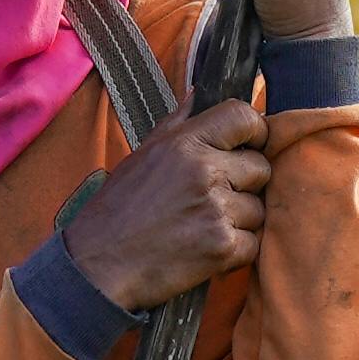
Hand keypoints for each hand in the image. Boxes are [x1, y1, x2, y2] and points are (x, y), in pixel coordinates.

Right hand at [59, 104, 271, 315]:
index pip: (245, 117)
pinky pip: (253, 243)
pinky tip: (205, 250)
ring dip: (239, 222)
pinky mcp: (222, 247)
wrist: (97, 265)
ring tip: (202, 227)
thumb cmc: (117, 210)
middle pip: (261, 168)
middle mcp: (204, 171)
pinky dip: (235, 252)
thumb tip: (201, 94)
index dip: (254, 132)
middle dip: (245, 185)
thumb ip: (178, 123)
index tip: (247, 147)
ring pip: (258, 209)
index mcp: (185, 143)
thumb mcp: (143, 154)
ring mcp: (216, 209)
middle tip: (214, 199)